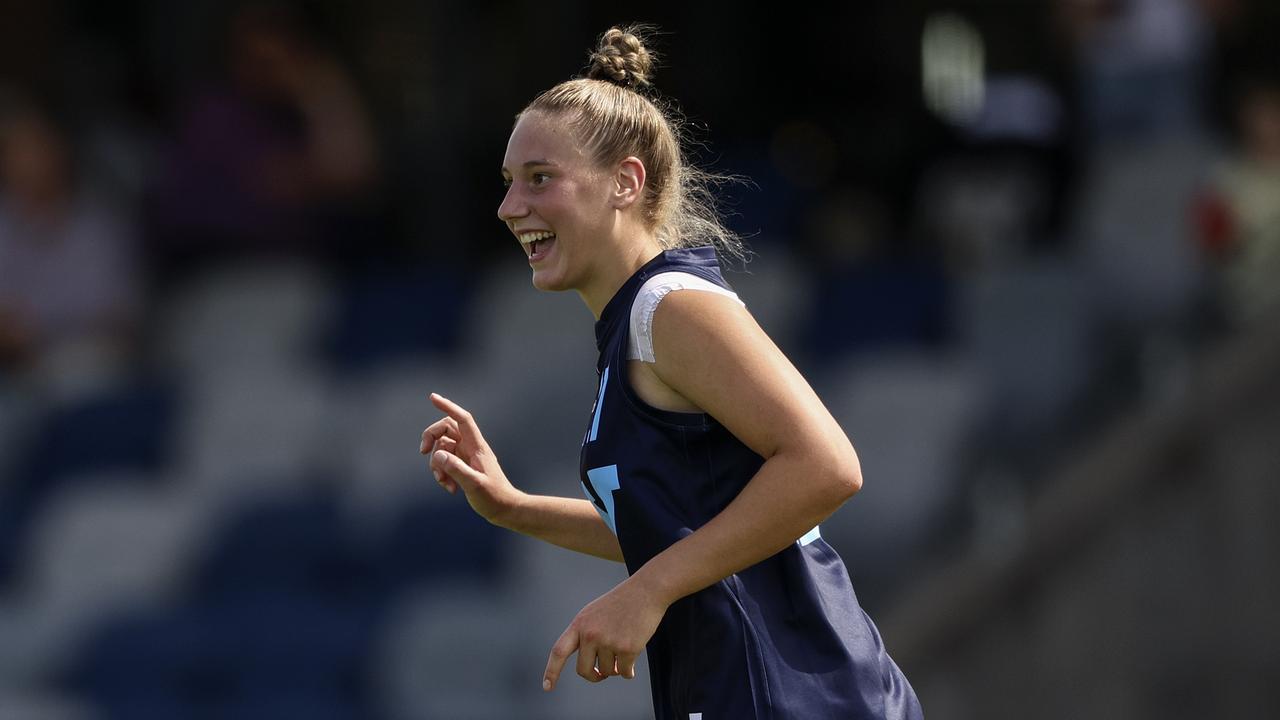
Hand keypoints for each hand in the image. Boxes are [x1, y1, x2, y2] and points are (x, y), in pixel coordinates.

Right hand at [421, 393, 521, 523]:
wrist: (505, 510)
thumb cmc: (494, 498)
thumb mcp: (474, 485)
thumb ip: (456, 469)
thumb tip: (437, 455)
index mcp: (477, 446)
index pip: (462, 419)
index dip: (448, 406)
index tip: (433, 397)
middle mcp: (471, 447)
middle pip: (446, 429)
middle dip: (431, 437)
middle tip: (423, 452)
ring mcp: (466, 456)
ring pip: (441, 448)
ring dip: (436, 465)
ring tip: (445, 483)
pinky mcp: (462, 466)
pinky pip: (444, 462)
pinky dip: (442, 474)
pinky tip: (451, 489)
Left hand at [542, 576, 668, 690]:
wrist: (646, 591)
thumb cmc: (621, 603)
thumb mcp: (594, 614)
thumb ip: (586, 636)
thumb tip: (593, 669)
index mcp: (579, 624)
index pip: (559, 651)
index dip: (552, 671)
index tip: (547, 687)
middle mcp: (590, 634)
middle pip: (583, 670)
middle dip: (593, 676)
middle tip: (600, 675)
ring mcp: (609, 641)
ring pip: (607, 671)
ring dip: (615, 667)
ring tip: (623, 648)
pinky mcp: (627, 648)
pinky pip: (624, 672)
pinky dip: (628, 671)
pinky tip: (633, 657)